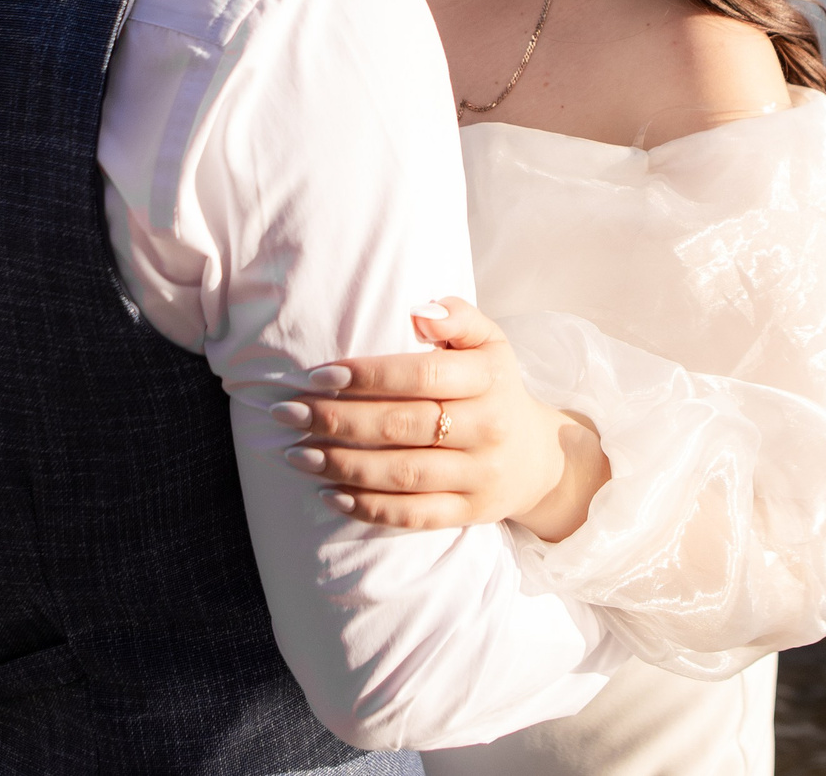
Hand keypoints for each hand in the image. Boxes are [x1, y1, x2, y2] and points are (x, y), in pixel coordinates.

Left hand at [268, 297, 609, 539]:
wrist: (538, 458)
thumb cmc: (493, 388)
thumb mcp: (489, 343)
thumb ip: (458, 317)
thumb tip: (418, 311)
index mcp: (489, 378)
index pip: (424, 375)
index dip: (369, 376)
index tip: (318, 375)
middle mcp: (489, 427)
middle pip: (405, 425)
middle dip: (339, 421)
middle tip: (288, 413)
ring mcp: (480, 474)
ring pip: (405, 473)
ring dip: (344, 465)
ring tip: (297, 454)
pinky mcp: (470, 512)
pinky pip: (416, 515)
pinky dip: (370, 508)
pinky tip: (330, 495)